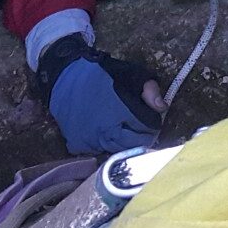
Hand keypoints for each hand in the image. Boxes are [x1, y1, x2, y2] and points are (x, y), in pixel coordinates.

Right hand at [36, 36, 166, 154]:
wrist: (65, 75)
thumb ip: (149, 90)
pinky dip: (103, 147)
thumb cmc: (101, 74)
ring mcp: (90, 140)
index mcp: (121, 112)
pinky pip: (97, 153)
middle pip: (133, 146)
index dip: (153, 124)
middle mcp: (106, 130)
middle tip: (142, 130)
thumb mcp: (131, 74)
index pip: (147, 130)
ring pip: (116, 151)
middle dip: (142, 138)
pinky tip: (105, 135)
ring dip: (124, 144)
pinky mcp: (78, 144)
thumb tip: (163, 108)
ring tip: (124, 131)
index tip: (152, 119)